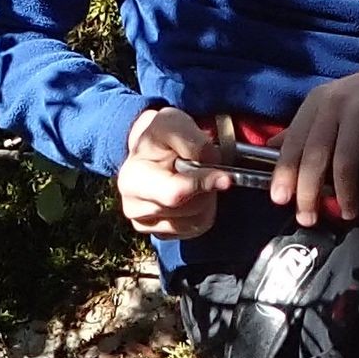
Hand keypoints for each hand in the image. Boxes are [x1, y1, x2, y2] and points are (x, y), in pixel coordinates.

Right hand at [115, 104, 231, 238]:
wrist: (149, 148)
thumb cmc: (161, 135)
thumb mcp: (174, 123)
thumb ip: (195, 143)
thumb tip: (217, 173)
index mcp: (133, 180)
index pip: (175, 194)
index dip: (204, 184)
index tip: (226, 177)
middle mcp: (133, 207)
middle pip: (190, 209)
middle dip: (206, 189)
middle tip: (206, 170)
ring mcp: (145, 223)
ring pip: (197, 221)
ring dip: (207, 199)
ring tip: (195, 178)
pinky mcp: (161, 234)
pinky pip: (196, 228)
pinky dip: (203, 210)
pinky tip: (193, 194)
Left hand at [273, 63, 358, 226]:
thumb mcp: (328, 109)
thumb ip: (302, 131)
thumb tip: (269, 150)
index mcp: (315, 104)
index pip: (293, 143)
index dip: (284, 173)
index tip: (280, 200)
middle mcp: (334, 104)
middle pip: (315, 155)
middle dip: (309, 191)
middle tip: (309, 218)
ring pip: (345, 161)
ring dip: (345, 193)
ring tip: (348, 213)